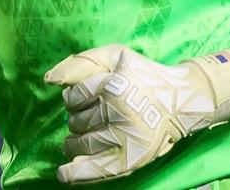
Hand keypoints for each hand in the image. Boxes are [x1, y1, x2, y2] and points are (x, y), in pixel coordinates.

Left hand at [44, 44, 229, 183]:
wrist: (180, 101)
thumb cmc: (143, 75)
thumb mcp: (116, 56)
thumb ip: (82, 62)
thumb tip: (49, 79)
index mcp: (114, 85)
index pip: (73, 97)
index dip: (74, 98)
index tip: (84, 98)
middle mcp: (118, 112)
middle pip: (75, 122)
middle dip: (77, 118)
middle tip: (94, 114)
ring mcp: (125, 138)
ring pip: (80, 144)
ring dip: (74, 142)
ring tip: (86, 135)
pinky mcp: (131, 159)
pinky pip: (96, 169)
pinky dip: (76, 173)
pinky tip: (64, 174)